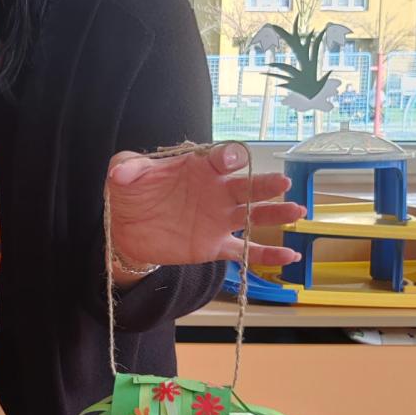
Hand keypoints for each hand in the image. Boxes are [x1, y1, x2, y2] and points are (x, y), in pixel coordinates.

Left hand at [107, 142, 303, 269]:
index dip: (227, 157)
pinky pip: (245, 251)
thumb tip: (119, 171)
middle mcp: (216, 191)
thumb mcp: (124, 175)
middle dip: (264, 184)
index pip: (220, 158)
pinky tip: (289, 257)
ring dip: (274, 214)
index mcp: (199, 168)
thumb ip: (126, 166)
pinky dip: (267, 255)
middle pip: (246, 186)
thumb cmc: (133, 193)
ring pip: (253, 215)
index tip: (230, 161)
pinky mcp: (215, 245)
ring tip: (296, 212)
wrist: (127, 229)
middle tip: (282, 183)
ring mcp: (219, 219)